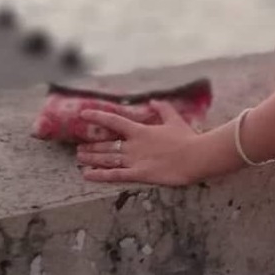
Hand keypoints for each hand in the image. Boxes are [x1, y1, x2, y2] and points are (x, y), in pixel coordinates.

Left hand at [75, 100, 201, 185]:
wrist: (196, 157)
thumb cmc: (187, 138)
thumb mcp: (175, 120)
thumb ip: (163, 108)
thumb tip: (153, 100)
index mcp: (141, 130)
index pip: (114, 121)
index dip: (97, 117)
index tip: (83, 114)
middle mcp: (134, 145)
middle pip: (107, 144)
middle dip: (91, 145)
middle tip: (78, 147)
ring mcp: (135, 160)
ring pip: (107, 158)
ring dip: (92, 158)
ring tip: (79, 157)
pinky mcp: (139, 174)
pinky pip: (115, 175)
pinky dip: (100, 175)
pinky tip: (87, 174)